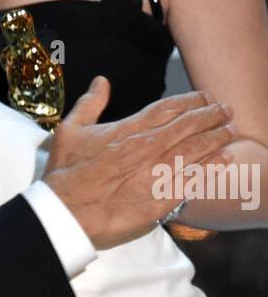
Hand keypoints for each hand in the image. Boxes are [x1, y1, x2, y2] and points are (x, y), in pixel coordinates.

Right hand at [42, 79, 237, 248]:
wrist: (65, 214)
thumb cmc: (64, 175)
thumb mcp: (68, 131)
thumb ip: (89, 104)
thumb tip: (101, 82)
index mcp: (129, 129)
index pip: (170, 108)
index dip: (192, 100)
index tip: (205, 97)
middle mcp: (148, 147)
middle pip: (190, 124)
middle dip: (212, 114)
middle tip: (226, 110)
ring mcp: (157, 172)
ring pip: (198, 148)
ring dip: (218, 136)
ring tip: (231, 130)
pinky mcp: (162, 198)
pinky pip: (196, 178)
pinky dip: (213, 166)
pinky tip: (226, 157)